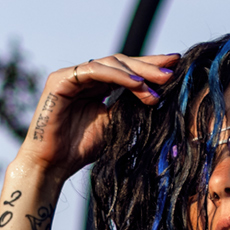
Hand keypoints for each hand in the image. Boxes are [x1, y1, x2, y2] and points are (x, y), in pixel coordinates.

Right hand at [15, 53, 178, 180]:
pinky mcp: (60, 80)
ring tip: (157, 85)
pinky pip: (93, 71)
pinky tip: (136, 84)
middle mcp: (83, 77)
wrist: (52, 166)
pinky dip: (117, 76)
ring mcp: (70, 75)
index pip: (126, 70)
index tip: (176, 69)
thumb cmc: (80, 149)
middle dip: (148, 67)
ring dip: (136, 73)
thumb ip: (129, 105)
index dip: (150, 69)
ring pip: (110, 64)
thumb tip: (159, 92)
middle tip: (172, 72)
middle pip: (121, 63)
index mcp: (96, 86)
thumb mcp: (114, 123)